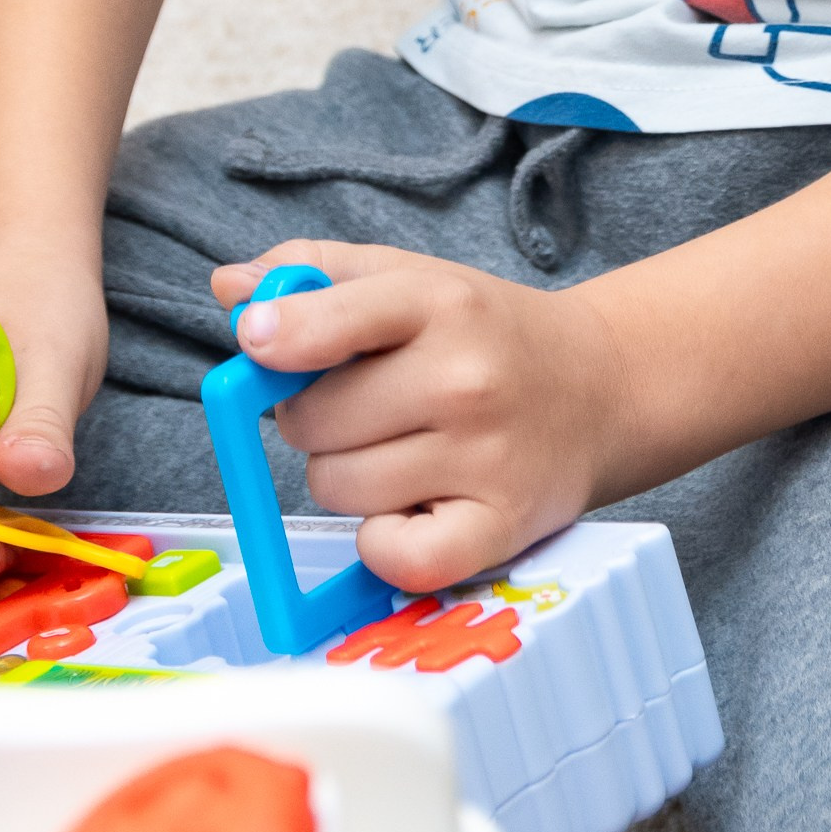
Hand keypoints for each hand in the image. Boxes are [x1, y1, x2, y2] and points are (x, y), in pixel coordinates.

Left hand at [212, 242, 619, 593]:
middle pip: (312, 421)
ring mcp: (486, 458)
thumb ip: (314, 274)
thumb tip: (228, 288)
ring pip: (338, 487)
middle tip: (363, 406)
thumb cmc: (486, 333)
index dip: (274, 336)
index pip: (331, 321)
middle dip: (314, 417)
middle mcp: (465, 379)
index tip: (258, 343)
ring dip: (347, 475)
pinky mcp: (501, 529)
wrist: (602, 388)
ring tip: (398, 448)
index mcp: (439, 302)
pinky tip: (408, 508)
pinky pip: (393, 557)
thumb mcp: (411, 278)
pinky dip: (381, 543)